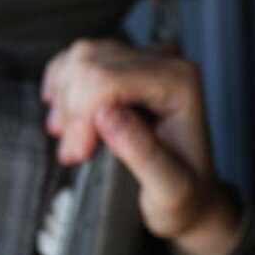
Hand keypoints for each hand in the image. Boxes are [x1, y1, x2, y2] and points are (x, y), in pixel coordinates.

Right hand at [40, 39, 242, 254]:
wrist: (191, 197)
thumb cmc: (184, 194)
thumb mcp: (170, 190)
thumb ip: (143, 154)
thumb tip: (107, 116)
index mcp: (180, 83)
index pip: (108, 79)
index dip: (82, 115)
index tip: (79, 153)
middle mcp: (166, 63)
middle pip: (90, 64)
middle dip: (72, 112)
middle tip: (74, 153)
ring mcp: (145, 60)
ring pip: (81, 57)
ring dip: (65, 100)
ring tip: (72, 140)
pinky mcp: (125, 65)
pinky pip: (80, 57)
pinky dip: (63, 84)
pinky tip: (66, 115)